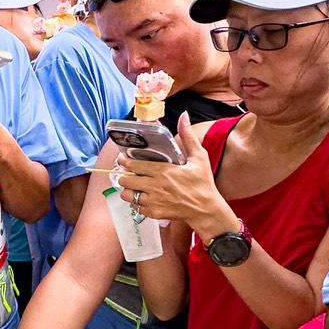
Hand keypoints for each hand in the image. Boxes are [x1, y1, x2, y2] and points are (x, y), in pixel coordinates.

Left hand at [115, 113, 236, 235]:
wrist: (206, 210)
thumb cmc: (203, 183)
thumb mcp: (199, 157)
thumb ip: (188, 136)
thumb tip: (184, 116)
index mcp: (164, 171)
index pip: (134, 165)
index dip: (124, 161)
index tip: (122, 159)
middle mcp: (156, 186)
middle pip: (126, 180)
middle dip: (124, 176)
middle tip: (127, 173)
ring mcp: (154, 201)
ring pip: (128, 195)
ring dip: (128, 190)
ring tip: (133, 186)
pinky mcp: (154, 213)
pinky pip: (136, 207)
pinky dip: (137, 203)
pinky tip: (144, 197)